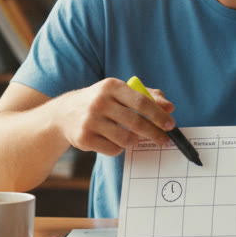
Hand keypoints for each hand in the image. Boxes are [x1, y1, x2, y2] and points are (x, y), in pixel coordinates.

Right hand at [53, 77, 175, 156]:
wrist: (64, 114)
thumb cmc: (101, 102)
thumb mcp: (120, 92)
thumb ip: (147, 96)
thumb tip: (169, 108)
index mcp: (111, 86)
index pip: (142, 101)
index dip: (159, 115)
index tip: (171, 125)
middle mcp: (99, 102)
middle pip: (136, 122)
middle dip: (154, 133)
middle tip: (164, 140)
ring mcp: (90, 121)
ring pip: (126, 139)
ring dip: (134, 141)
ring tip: (133, 138)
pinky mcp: (83, 138)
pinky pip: (113, 150)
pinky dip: (119, 148)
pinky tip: (114, 141)